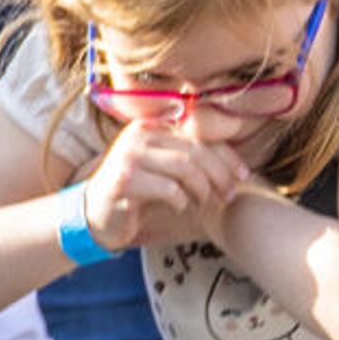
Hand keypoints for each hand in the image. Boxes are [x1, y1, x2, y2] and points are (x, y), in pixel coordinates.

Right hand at [82, 119, 244, 251]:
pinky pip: (168, 189)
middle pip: (195, 151)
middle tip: (227, 195)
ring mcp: (129, 155)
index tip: (242, 177)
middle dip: (219, 175)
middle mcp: (140, 134)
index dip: (226, 155)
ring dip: (202, 190)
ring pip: (185, 168)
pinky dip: (181, 201)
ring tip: (202, 203)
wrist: (96, 214)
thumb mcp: (166, 171)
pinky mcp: (124, 180)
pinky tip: (179, 207)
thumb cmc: (138, 193)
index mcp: (153, 125)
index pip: (199, 135)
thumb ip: (192, 160)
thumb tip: (237, 166)